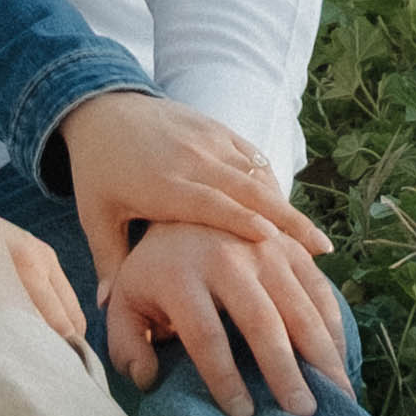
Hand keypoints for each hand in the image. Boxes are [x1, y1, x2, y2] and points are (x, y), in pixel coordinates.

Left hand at [56, 91, 351, 413]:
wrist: (104, 106)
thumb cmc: (99, 171)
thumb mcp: (94, 215)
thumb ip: (108, 260)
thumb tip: (104, 309)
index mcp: (162, 183)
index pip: (207, 202)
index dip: (239, 221)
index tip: (270, 242)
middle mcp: (192, 160)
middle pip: (247, 190)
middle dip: (286, 220)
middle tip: (321, 250)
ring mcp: (211, 141)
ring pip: (259, 176)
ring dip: (289, 209)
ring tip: (317, 244)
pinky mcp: (221, 130)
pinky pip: (255, 160)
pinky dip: (276, 188)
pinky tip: (293, 217)